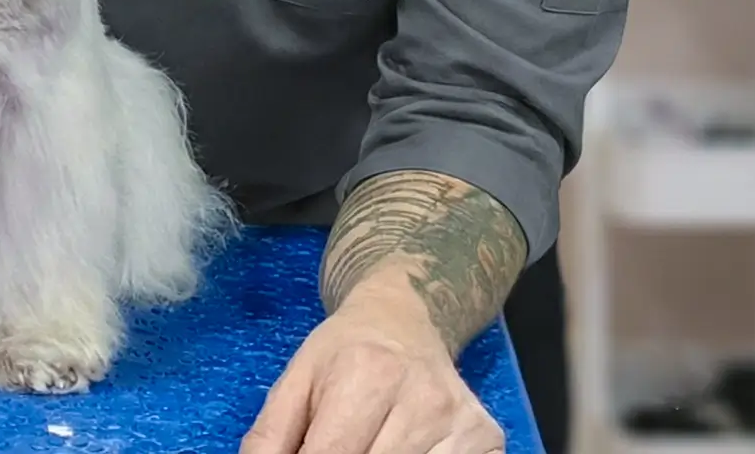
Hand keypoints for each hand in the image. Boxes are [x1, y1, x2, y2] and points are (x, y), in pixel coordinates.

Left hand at [240, 296, 503, 453]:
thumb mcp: (296, 380)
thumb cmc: (344, 351)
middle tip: (339, 447)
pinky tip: (400, 449)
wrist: (406, 316)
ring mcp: (460, 422)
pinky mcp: (487, 439)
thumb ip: (270, 437)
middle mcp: (421, 397)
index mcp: (365, 373)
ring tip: (368, 444)